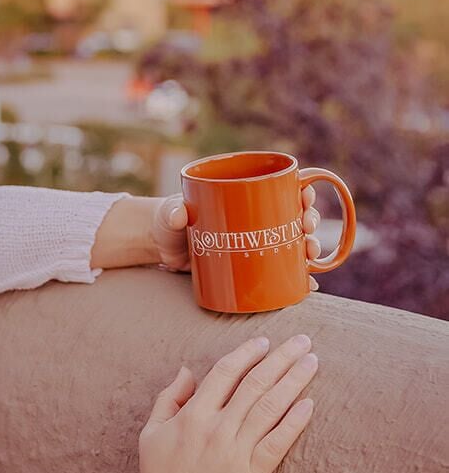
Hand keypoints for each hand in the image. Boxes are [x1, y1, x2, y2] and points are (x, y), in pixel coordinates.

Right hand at [108, 332, 318, 472]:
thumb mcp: (151, 434)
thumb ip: (168, 399)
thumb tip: (188, 370)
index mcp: (192, 415)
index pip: (225, 373)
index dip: (247, 354)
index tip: (264, 342)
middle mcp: (216, 429)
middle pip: (254, 384)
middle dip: (281, 359)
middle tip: (303, 341)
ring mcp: (235, 452)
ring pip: (270, 408)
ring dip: (294, 382)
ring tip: (312, 362)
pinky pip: (277, 444)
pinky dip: (293, 422)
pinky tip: (309, 404)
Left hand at [152, 185, 322, 290]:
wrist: (162, 248)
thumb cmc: (169, 221)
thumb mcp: (170, 214)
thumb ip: (172, 213)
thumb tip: (179, 215)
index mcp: (244, 197)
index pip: (282, 189)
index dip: (302, 190)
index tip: (306, 197)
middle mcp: (256, 219)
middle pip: (294, 216)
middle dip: (309, 221)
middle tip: (307, 229)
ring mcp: (256, 243)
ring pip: (293, 243)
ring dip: (310, 249)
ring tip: (310, 256)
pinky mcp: (250, 266)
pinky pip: (280, 271)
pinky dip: (296, 277)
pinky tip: (308, 284)